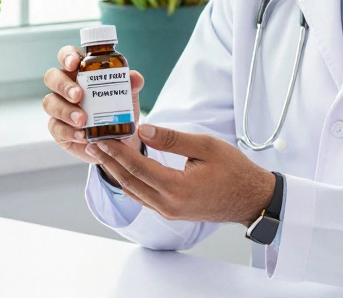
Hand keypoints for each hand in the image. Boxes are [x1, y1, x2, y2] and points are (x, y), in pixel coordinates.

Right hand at [43, 45, 144, 162]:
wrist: (119, 140)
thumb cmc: (118, 110)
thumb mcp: (128, 98)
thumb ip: (131, 86)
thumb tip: (135, 78)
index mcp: (81, 71)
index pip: (67, 56)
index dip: (67, 56)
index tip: (74, 63)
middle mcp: (65, 86)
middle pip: (52, 77)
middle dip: (63, 85)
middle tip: (78, 95)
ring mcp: (59, 107)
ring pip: (50, 103)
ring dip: (65, 111)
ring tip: (82, 120)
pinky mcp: (58, 128)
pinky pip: (56, 127)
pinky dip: (68, 132)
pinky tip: (81, 136)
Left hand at [87, 124, 275, 225]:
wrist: (251, 199)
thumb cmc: (234, 171)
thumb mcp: (206, 146)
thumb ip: (172, 139)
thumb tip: (143, 130)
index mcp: (177, 188)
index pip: (138, 167)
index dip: (117, 152)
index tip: (101, 138)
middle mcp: (168, 205)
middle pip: (129, 181)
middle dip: (109, 162)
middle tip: (91, 144)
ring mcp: (169, 212)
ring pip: (134, 191)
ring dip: (116, 172)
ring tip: (101, 155)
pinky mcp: (172, 212)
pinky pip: (143, 197)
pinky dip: (129, 182)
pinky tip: (123, 171)